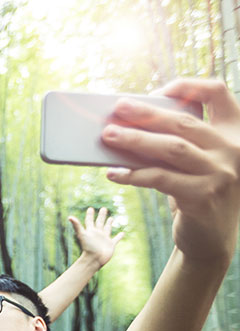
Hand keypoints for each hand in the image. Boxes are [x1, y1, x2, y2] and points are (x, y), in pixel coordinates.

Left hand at [69, 207, 123, 267]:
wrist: (94, 260)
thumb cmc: (88, 248)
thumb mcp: (82, 234)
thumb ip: (76, 225)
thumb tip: (70, 217)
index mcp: (90, 231)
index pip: (89, 221)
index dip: (90, 215)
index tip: (90, 208)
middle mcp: (97, 234)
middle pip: (99, 222)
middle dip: (101, 216)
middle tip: (103, 208)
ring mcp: (104, 239)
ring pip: (107, 229)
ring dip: (109, 224)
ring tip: (111, 218)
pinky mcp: (111, 245)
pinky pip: (116, 239)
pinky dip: (119, 236)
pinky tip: (123, 233)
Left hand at [104, 79, 239, 262]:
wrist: (209, 240)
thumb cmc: (194, 194)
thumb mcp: (194, 164)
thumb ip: (178, 144)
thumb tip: (128, 124)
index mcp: (235, 133)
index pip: (219, 93)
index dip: (189, 86)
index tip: (159, 91)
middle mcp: (233, 150)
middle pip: (184, 122)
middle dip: (147, 113)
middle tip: (118, 107)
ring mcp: (221, 174)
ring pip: (171, 148)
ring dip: (135, 140)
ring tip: (108, 135)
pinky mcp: (203, 197)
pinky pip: (160, 179)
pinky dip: (133, 174)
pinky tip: (113, 173)